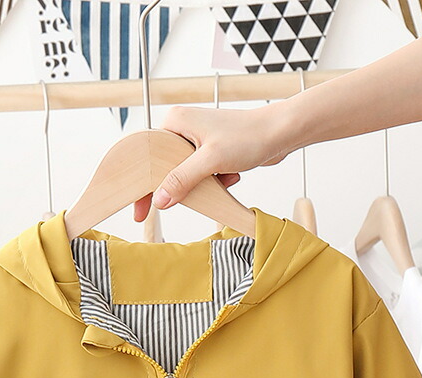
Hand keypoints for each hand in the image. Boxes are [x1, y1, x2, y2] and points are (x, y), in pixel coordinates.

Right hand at [133, 102, 292, 222]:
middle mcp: (183, 128)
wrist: (280, 134)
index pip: (147, 157)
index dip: (143, 186)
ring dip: (204, 184)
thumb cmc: (248, 136)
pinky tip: (231, 173)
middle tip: (196, 191)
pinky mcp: (211, 152)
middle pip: (166, 168)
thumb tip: (159, 200)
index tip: (140, 211)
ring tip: (223, 175)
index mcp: (175, 121)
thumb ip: (182, 180)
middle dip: (184, 184)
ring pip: (186, 176)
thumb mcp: (210, 161)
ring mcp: (197, 140)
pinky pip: (202, 176)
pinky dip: (216, 182)